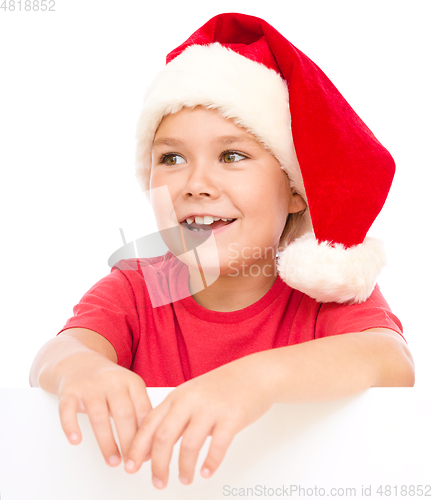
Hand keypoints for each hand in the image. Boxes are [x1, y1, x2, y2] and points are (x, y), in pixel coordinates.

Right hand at [57, 356, 151, 466]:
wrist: (79, 362)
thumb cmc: (108, 382)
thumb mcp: (129, 389)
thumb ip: (139, 412)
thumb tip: (148, 447)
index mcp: (132, 382)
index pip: (144, 410)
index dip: (147, 435)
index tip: (146, 455)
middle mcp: (112, 382)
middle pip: (124, 414)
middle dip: (129, 443)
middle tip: (131, 464)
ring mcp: (90, 386)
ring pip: (99, 417)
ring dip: (107, 443)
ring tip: (113, 461)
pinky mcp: (69, 392)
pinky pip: (68, 410)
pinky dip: (71, 426)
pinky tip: (76, 440)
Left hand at [124, 354, 273, 487]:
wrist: (255, 374)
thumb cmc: (223, 387)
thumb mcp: (191, 395)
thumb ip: (173, 417)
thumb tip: (154, 448)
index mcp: (177, 396)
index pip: (149, 424)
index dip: (137, 448)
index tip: (131, 466)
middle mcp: (191, 400)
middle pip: (164, 437)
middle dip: (158, 465)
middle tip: (158, 481)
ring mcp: (211, 408)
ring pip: (189, 445)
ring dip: (184, 468)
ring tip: (185, 479)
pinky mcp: (232, 417)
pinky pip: (217, 445)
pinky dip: (210, 463)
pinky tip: (207, 471)